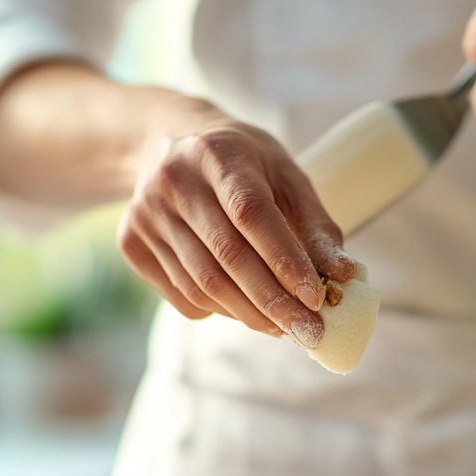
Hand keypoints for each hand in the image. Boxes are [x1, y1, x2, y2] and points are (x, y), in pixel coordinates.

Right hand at [117, 115, 355, 346]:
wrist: (165, 143)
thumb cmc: (241, 162)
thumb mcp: (283, 174)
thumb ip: (315, 223)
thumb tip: (345, 276)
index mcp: (218, 154)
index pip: (251, 215)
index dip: (284, 260)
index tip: (316, 298)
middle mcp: (173, 181)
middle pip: (227, 258)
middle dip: (273, 303)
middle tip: (308, 333)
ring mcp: (145, 214)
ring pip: (203, 284)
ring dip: (249, 315)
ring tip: (284, 328)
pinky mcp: (130, 243)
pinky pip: (182, 294)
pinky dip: (220, 311)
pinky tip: (244, 308)